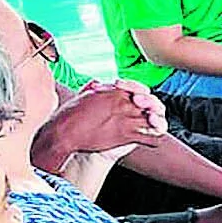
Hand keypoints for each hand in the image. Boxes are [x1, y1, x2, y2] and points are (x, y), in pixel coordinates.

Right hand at [41, 81, 166, 155]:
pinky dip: (154, 139)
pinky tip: (152, 139)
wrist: (64, 132)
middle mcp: (124, 103)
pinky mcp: (126, 135)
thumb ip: (96, 89)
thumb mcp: (85, 94)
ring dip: (156, 121)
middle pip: (150, 102)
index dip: (140, 94)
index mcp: (115, 92)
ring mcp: (127, 120)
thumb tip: (99, 83)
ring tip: (153, 123)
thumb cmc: (70, 113)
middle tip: (148, 112)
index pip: (139, 89)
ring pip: (154, 118)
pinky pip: (150, 137)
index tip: (135, 98)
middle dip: (151, 107)